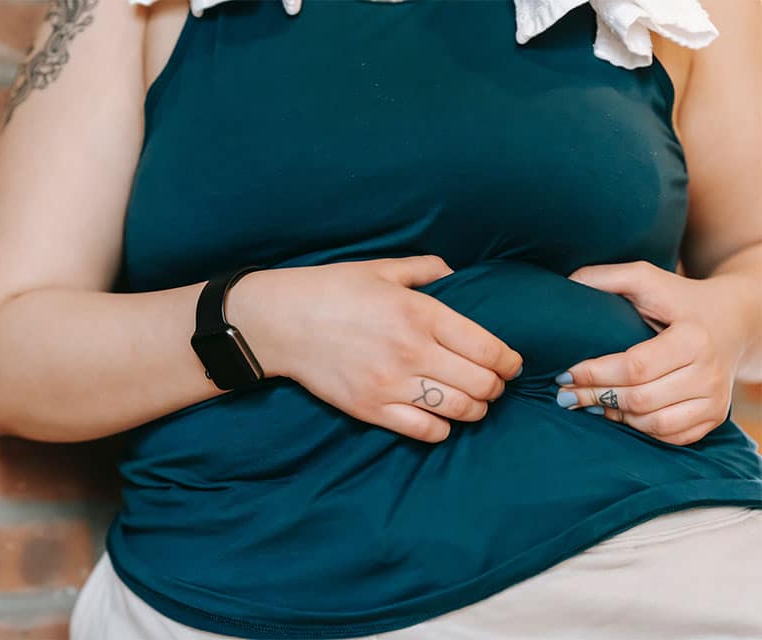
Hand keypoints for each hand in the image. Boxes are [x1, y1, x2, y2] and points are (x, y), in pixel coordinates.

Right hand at [226, 255, 523, 442]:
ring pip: (459, 411)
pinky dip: (442, 429)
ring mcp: (391, 384)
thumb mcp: (381, 268)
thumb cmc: (332, 289)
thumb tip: (456, 276)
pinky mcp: (371, 408)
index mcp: (420, 313)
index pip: (488, 348)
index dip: (509, 361)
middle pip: (481, 384)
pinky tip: (440, 417)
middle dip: (496, 387)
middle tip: (493, 383)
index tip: (511, 364)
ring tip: (473, 401)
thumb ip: (426, 269)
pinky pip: (424, 431)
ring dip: (476, 409)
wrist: (280, 321)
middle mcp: (412, 351)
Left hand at [555, 261, 754, 445]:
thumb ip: (606, 277)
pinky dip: (640, 428)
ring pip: (653, 423)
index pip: (635, 367)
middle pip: (640, 399)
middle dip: (594, 397)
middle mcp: (709, 373)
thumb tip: (566, 285)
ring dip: (614, 416)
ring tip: (589, 402)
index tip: (565, 372)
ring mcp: (715, 399)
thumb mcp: (647, 278)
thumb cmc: (680, 299)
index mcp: (693, 338)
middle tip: (565, 393)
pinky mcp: (715, 416)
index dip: (594, 374)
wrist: (735, 321)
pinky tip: (619, 413)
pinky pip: (671, 436)